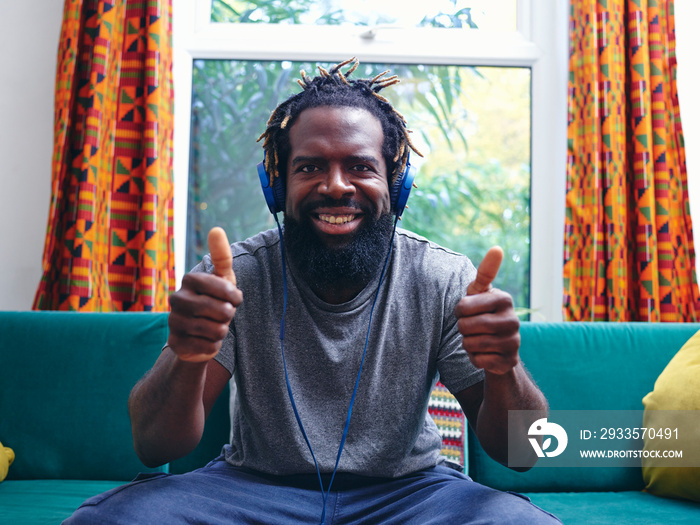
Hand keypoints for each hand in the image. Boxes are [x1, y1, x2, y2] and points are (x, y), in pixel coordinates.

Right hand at [167, 228, 241, 362]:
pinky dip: (213, 346)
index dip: (235, 297)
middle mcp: (177, 299)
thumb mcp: (222, 278)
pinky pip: (208, 347)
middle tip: (223, 315)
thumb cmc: (214, 300)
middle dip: (229, 315)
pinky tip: (205, 340)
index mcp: (189, 279)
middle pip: (222, 311)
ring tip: (215, 327)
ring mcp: (173, 321)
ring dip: (222, 331)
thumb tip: (216, 229)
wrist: (197, 333)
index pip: (225, 289)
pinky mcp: (176, 343)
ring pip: (216, 330)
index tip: (233, 299)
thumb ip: (222, 255)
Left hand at [454, 246, 519, 374]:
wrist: (499, 346)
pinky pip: (478, 360)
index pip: (463, 306)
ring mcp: (513, 342)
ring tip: (477, 339)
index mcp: (504, 299)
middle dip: (462, 328)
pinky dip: (475, 358)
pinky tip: (484, 353)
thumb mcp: (480, 293)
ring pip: (470, 344)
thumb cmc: (483, 313)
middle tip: (471, 327)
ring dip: (468, 344)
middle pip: (465, 326)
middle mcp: (513, 320)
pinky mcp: (509, 361)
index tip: (465, 310)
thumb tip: (497, 248)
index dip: (459, 310)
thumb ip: (485, 272)